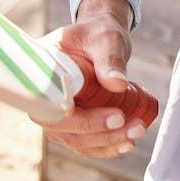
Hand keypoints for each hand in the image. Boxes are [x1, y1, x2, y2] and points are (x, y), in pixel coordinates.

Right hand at [37, 0, 145, 158]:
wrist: (98, 38)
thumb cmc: (97, 33)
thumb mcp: (105, 38)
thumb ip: (110, 57)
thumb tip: (118, 84)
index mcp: (41, 75)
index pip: (55, 108)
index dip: (83, 120)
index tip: (117, 117)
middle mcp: (42, 100)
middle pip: (67, 131)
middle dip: (104, 134)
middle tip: (136, 127)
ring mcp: (55, 115)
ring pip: (77, 141)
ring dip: (108, 143)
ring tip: (137, 132)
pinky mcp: (70, 123)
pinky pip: (84, 143)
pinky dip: (105, 146)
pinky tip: (127, 143)